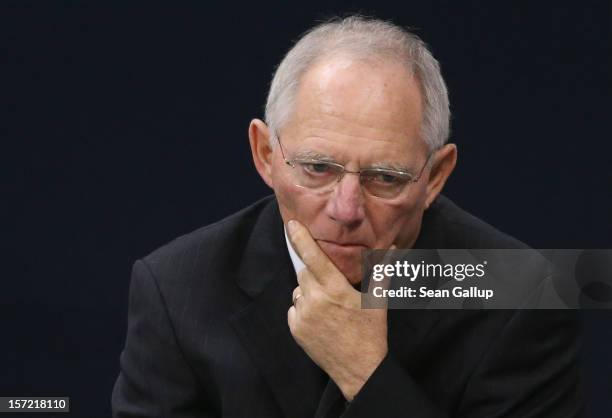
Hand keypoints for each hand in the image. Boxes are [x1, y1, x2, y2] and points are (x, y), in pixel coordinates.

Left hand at [286, 220, 391, 400]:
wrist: (359, 370)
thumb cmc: (371, 333)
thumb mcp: (378, 301)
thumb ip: (381, 272)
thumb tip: (392, 250)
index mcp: (335, 289)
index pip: (313, 257)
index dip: (301, 238)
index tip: (291, 224)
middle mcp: (315, 300)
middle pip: (305, 272)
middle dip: (314, 272)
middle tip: (330, 285)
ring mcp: (303, 316)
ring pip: (299, 290)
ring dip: (309, 291)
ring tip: (329, 306)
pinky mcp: (296, 329)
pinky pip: (294, 308)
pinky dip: (303, 308)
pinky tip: (320, 319)